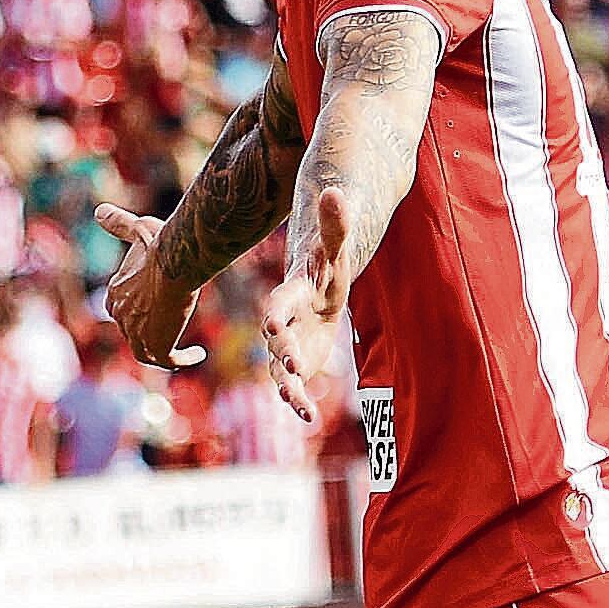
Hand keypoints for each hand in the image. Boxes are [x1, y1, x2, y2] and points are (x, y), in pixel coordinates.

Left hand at [93, 201, 203, 367]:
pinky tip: (199, 353)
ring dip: (163, 350)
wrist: (176, 262)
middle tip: (172, 330)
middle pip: (134, 332)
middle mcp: (120, 316)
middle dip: (150, 333)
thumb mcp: (139, 230)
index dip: (137, 314)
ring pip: (147, 350)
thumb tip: (99, 211)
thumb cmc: (160, 244)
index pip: (122, 310)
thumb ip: (120, 224)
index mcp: (116, 293)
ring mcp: (136, 334)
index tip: (157, 312)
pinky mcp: (156, 346)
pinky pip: (167, 361)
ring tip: (182, 351)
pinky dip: (182, 359)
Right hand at [258, 187, 354, 422]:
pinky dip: (298, 399)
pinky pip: (292, 383)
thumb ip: (336, 223)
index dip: (277, 312)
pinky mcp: (296, 360)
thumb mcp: (335, 245)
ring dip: (288, 383)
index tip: (272, 325)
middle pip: (280, 338)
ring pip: (281, 366)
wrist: (318, 285)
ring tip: (296, 400)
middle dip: (284, 352)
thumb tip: (335, 191)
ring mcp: (287, 342)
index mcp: (293, 291)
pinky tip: (307, 416)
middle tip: (292, 366)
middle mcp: (284, 319)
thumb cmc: (327, 263)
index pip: (282, 300)